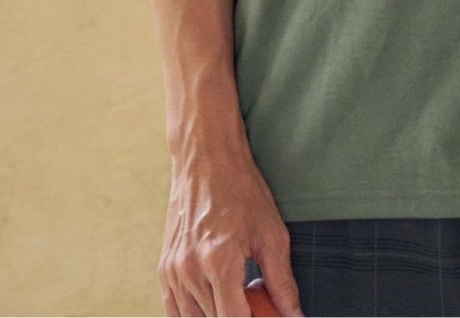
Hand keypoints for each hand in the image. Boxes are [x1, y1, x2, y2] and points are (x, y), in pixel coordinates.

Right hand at [158, 143, 304, 316]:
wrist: (206, 158)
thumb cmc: (241, 189)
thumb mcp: (271, 233)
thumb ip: (282, 281)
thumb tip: (294, 315)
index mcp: (218, 262)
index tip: (267, 314)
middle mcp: (190, 270)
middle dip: (240, 314)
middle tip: (258, 297)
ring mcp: (172, 271)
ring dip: (219, 314)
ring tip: (240, 290)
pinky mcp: (164, 269)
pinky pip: (176, 311)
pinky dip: (197, 313)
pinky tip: (218, 298)